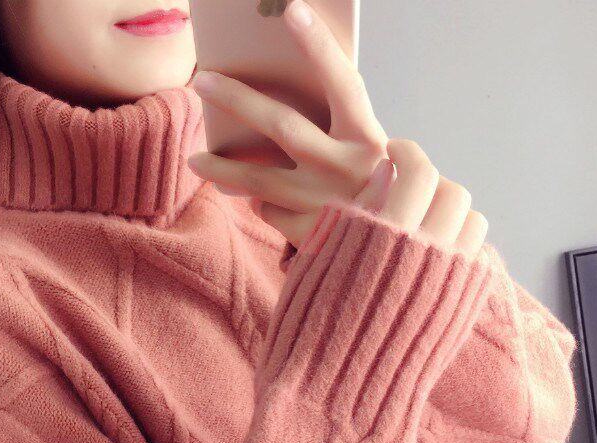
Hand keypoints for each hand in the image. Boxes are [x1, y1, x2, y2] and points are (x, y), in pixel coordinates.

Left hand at [185, 0, 487, 258]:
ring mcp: (321, 205)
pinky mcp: (307, 236)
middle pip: (280, 125)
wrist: (402, 262)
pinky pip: (271, 212)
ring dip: (222, 167)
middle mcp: (344, 171)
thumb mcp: (374, 162)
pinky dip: (264, 206)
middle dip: (238, 98)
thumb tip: (277, 115)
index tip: (291, 11)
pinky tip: (261, 203)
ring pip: (258, 181)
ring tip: (194, 158)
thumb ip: (339, 137)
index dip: (318, 46)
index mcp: (370, 143)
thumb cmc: (387, 201)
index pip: (343, 82)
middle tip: (202, 79)